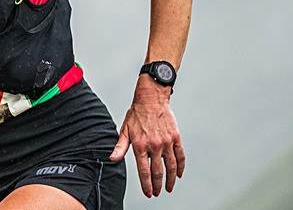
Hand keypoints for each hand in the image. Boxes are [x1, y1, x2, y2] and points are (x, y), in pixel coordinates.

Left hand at [109, 81, 184, 197]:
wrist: (151, 99)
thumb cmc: (136, 114)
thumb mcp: (125, 130)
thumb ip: (120, 147)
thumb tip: (112, 159)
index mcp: (140, 145)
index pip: (144, 171)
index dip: (146, 184)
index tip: (149, 193)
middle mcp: (154, 145)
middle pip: (158, 172)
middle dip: (158, 185)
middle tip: (158, 193)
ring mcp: (167, 142)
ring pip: (171, 167)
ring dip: (170, 180)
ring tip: (169, 188)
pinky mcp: (176, 138)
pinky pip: (180, 156)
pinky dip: (180, 167)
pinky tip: (178, 174)